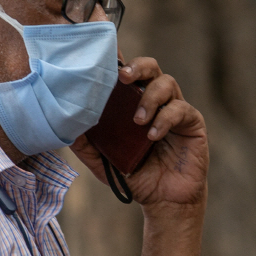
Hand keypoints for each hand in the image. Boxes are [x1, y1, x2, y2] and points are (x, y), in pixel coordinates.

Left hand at [70, 57, 208, 216]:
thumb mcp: (103, 160)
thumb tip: (63, 123)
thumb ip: (86, 144)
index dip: (118, 60)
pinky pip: (180, 109)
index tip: (105, 54)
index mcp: (133, 103)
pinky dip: (164, 119)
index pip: (127, 74)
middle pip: (150, 67)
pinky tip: (153, 135)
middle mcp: (155, 100)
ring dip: (149, 97)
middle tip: (123, 78)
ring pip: (167, 83)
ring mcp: (175, 109)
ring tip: (137, 120)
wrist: (163, 201)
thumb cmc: (135, 175)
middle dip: (136, 67)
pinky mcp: (192, 123)